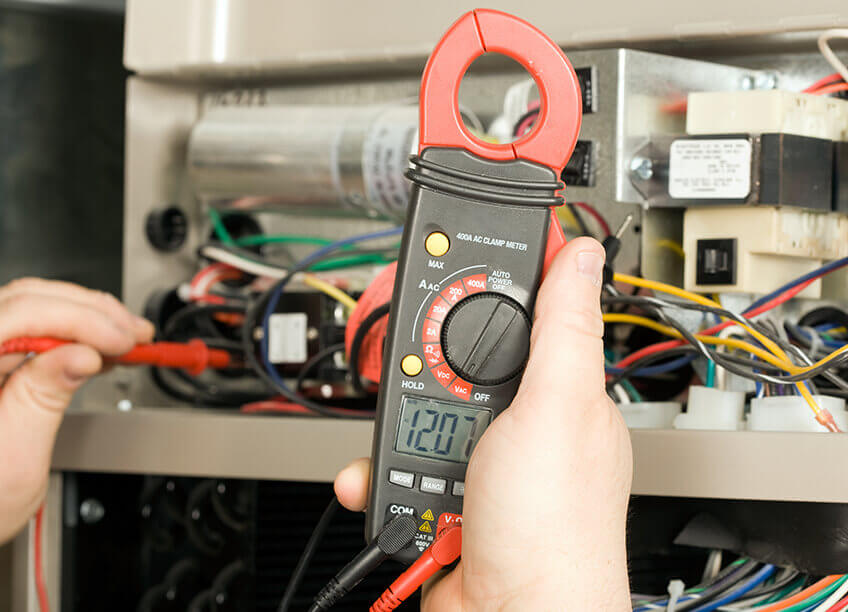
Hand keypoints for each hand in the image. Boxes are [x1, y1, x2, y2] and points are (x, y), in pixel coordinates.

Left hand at [0, 278, 153, 543]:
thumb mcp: (14, 463)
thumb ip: (43, 400)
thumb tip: (82, 356)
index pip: (19, 315)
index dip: (79, 319)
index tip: (122, 340)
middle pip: (23, 300)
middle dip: (90, 311)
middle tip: (135, 334)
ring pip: (27, 307)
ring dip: (85, 317)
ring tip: (125, 338)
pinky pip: (24, 329)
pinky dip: (68, 331)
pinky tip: (97, 344)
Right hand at [334, 237, 632, 610]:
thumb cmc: (554, 526)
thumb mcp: (556, 407)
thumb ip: (564, 327)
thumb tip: (584, 254)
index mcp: (562, 394)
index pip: (526, 318)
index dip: (489, 289)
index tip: (451, 264)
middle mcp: (525, 425)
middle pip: (460, 365)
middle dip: (429, 374)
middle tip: (420, 379)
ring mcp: (485, 463)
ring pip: (424, 415)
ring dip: (400, 432)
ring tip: (406, 448)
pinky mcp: (449, 496)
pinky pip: (403, 467)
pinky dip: (384, 475)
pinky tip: (387, 485)